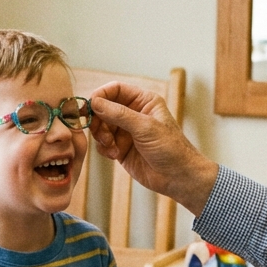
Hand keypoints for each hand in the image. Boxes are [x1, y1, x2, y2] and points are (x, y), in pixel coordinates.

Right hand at [88, 82, 218, 214]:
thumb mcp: (145, 127)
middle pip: (103, 108)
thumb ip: (119, 114)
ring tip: (112, 146)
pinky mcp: (120, 148)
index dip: (100, 95)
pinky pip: (103, 143)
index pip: (115, 90)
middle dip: (99, 120)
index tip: (89, 106)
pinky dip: (104, 148)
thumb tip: (95, 102)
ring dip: (101, 136)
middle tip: (99, 131)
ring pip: (101, 126)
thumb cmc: (170, 148)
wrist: (178, 177)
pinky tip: (115, 155)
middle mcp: (133, 114)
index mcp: (143, 101)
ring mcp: (126, 131)